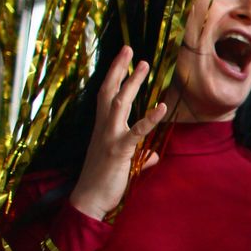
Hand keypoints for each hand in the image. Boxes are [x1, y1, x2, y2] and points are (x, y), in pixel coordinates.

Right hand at [69, 46, 167, 220]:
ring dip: (131, 83)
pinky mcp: (119, 150)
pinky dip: (149, 119)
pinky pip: (136, 132)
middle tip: (129, 49)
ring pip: (119, 103)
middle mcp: (103, 128)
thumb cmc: (103, 181)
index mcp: (103, 128)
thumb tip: (153, 156)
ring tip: (142, 65)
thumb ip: (139, 156)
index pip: (106, 95)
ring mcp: (109, 137)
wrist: (88, 201)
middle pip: (109, 92)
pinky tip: (161, 106)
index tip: (123, 58)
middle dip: (119, 69)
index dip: (114, 75)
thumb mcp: (123, 164)